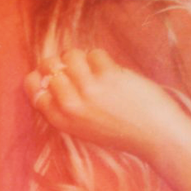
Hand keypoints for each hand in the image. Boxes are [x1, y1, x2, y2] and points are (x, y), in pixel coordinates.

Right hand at [25, 48, 190, 161]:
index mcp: (61, 119)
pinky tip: (114, 72)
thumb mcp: (85, 127)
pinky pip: (95, 53)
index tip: (56, 73)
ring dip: (84, 57)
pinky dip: (104, 59)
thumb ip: (67, 106)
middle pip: (50, 66)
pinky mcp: (108, 76)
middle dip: (64, 62)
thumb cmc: (123, 132)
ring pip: (71, 55)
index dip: (42, 74)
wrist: (157, 137)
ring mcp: (88, 89)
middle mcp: (70, 104)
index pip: (33, 87)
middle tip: (81, 68)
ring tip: (98, 69)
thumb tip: (54, 74)